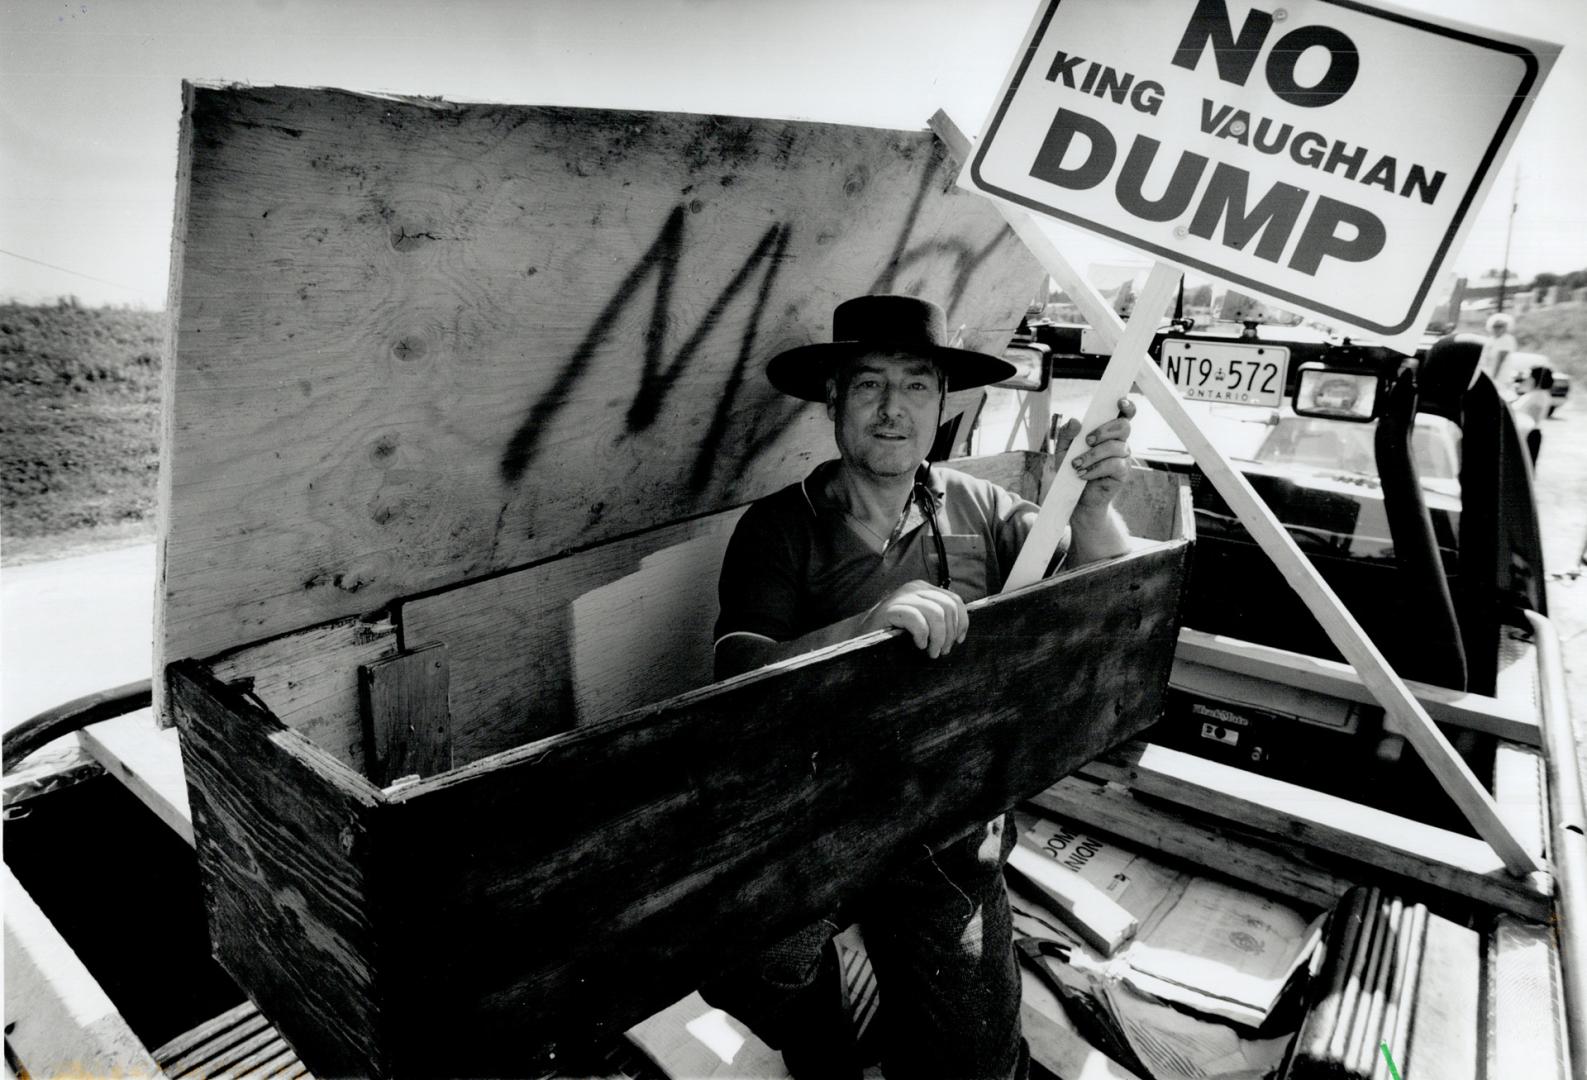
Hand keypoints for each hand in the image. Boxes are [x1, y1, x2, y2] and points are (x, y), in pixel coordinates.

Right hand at [860, 579, 967, 657]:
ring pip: (937, 613)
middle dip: (950, 633)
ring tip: (932, 652)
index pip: (954, 600)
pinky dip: (922, 635)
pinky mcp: (891, 609)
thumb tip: (960, 632)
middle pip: (949, 607)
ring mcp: (902, 597)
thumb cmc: (893, 633)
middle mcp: (914, 588)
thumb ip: (936, 619)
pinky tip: (918, 644)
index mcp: (924, 589)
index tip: (959, 641)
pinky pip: (917, 620)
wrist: (860, 636)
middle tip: (941, 651)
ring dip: (939, 637)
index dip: (962, 622)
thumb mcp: (920, 621)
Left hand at [1055, 397, 1134, 513]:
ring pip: (1116, 447)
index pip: (1124, 415)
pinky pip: (1114, 465)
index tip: (1119, 402)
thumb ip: (1067, 434)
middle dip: (1103, 431)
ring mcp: (1123, 457)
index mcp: (1108, 432)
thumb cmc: (1071, 470)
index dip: (1127, 406)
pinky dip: (1095, 469)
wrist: (1075, 497)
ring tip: (1076, 465)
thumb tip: (1075, 421)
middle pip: (1123, 426)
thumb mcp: (1063, 450)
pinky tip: (1082, 474)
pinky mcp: (1123, 473)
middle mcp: (1119, 442)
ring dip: (1093, 455)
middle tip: (1087, 441)